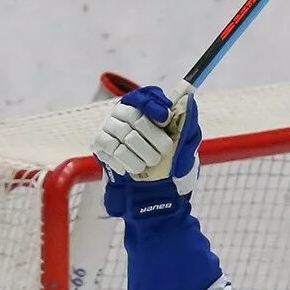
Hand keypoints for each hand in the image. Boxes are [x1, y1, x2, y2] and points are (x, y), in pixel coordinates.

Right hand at [92, 83, 200, 213]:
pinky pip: (112, 149)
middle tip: (164, 152)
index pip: (145, 97)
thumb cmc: (170, 163)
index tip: (166, 120)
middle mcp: (124, 112)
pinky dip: (128, 161)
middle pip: (136, 117)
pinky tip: (134, 168)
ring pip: (126, 135)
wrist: (155, 192)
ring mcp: (110, 127)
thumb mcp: (184, 144)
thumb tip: (188, 98)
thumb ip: (186, 122)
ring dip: (144, 154)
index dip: (155, 107)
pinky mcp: (100, 144)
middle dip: (154, 138)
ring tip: (151, 164)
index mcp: (144, 107)